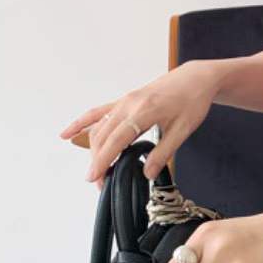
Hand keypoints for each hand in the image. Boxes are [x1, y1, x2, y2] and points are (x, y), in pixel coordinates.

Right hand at [57, 60, 219, 190]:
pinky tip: (67, 134)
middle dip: (97, 161)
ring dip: (93, 149)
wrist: (195, 79)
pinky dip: (82, 123)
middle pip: (104, 135)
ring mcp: (125, 101)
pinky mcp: (124, 100)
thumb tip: (147, 174)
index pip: (117, 140)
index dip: (104, 160)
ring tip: (95, 171)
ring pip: (100, 127)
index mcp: (145, 111)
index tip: (95, 177)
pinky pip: (98, 112)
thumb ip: (164, 152)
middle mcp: (130, 104)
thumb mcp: (183, 129)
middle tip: (99, 183)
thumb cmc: (192, 102)